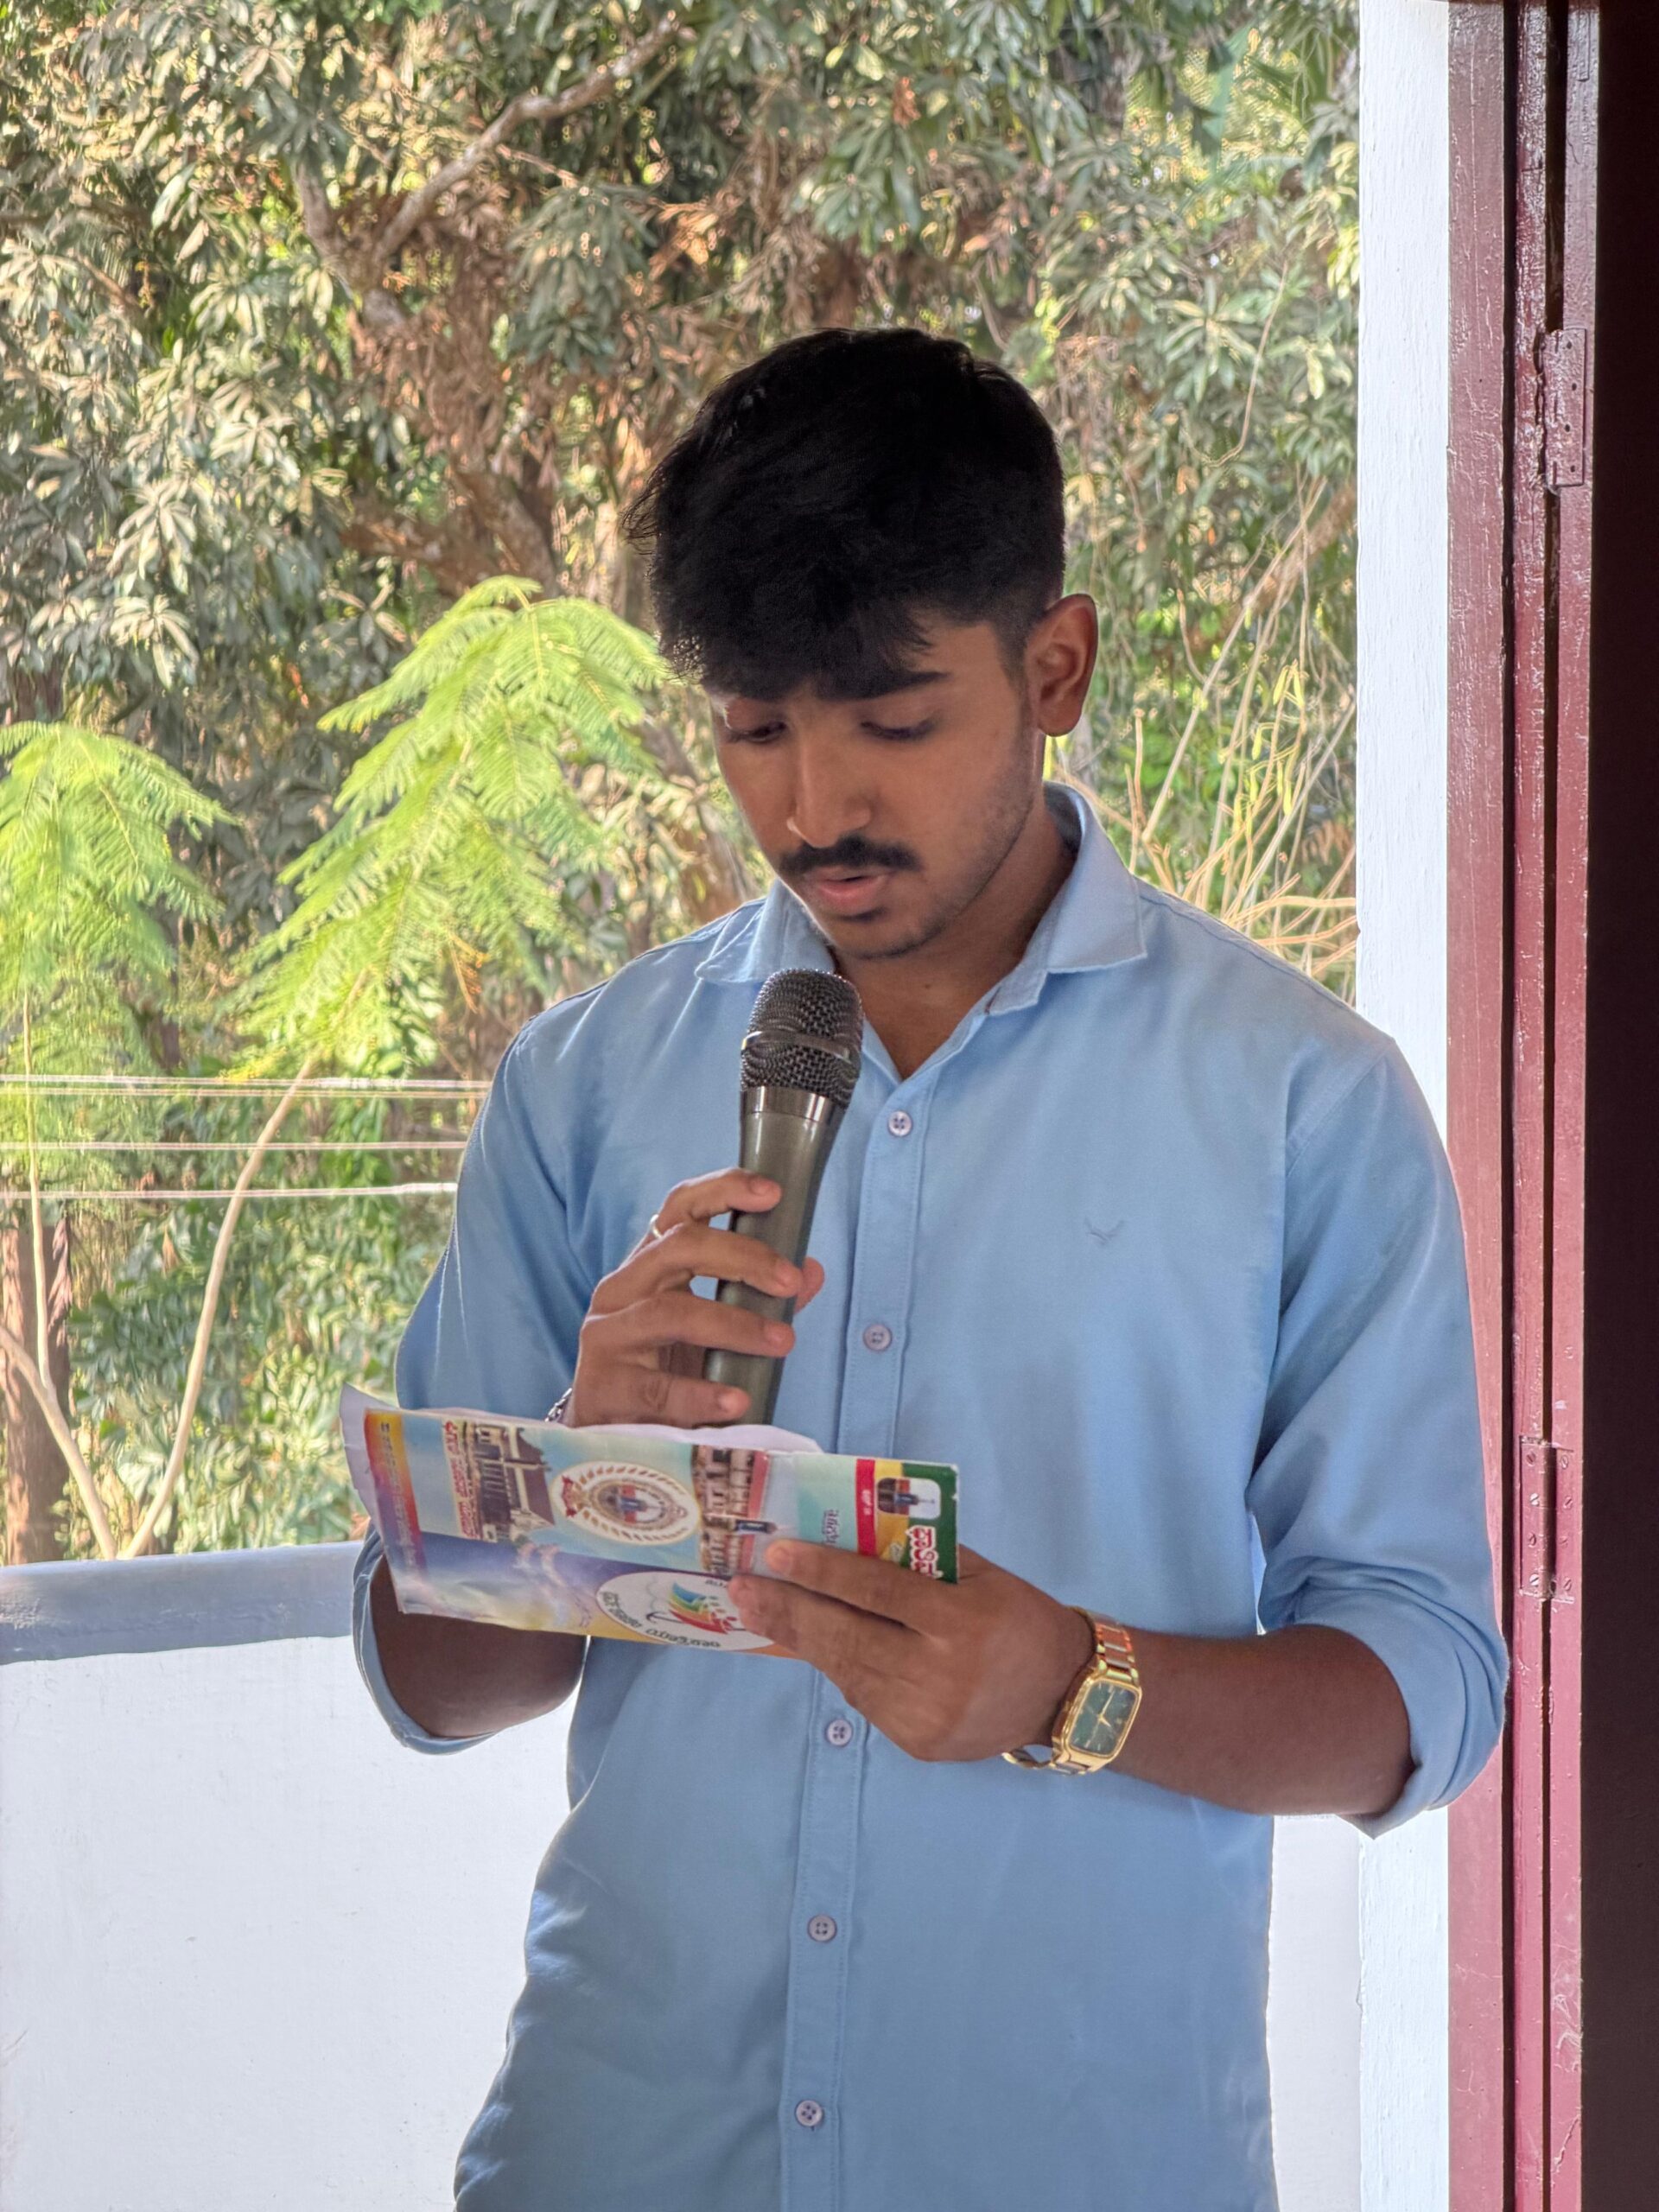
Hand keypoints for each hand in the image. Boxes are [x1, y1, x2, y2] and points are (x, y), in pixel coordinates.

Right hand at [569, 1168, 825, 1427]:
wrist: (608, 1433)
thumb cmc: (664, 1370)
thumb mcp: (711, 1332)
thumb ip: (758, 1301)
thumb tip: (811, 1271)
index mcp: (649, 1265)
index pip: (679, 1209)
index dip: (722, 1190)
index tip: (772, 1192)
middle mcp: (622, 1288)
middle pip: (678, 1247)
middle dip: (743, 1257)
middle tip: (790, 1281)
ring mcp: (607, 1335)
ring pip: (671, 1313)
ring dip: (734, 1325)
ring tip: (783, 1342)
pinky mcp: (602, 1386)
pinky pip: (656, 1387)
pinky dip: (701, 1394)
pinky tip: (736, 1401)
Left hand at [729, 1544, 1094, 1762]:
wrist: (1063, 1693)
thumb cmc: (1019, 1617)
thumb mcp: (982, 1576)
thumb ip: (921, 1560)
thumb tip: (848, 1539)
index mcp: (961, 1623)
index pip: (876, 1592)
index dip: (821, 1571)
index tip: (775, 1553)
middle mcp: (940, 1675)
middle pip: (848, 1637)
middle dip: (788, 1609)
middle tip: (741, 1588)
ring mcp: (926, 1716)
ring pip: (847, 1672)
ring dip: (801, 1639)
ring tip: (762, 1611)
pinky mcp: (917, 1743)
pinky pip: (864, 1699)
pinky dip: (839, 1668)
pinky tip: (815, 1644)